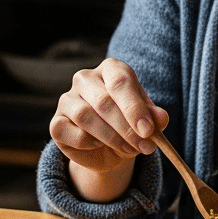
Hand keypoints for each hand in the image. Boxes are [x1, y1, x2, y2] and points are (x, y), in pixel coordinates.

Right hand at [50, 57, 168, 177]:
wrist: (107, 149)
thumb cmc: (129, 125)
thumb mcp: (146, 121)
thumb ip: (154, 117)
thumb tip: (161, 119)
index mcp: (111, 69)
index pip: (120, 81)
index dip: (134, 108)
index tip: (148, 131)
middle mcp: (85, 78)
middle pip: (103, 101)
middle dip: (126, 128)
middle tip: (144, 146)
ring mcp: (67, 99)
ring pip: (85, 116)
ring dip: (111, 137)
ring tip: (129, 149)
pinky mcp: (56, 122)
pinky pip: (69, 131)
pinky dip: (88, 143)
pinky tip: (100, 145)